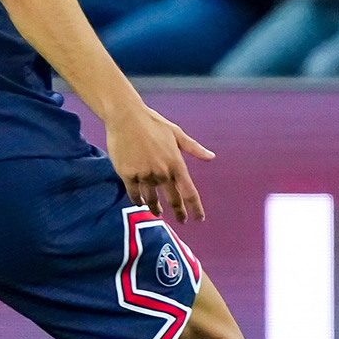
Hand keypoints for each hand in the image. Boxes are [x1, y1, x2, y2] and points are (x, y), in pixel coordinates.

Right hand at [104, 104, 213, 222]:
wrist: (126, 118)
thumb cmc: (153, 123)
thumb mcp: (177, 134)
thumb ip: (194, 148)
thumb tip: (211, 157)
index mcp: (176, 164)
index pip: (190, 192)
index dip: (195, 208)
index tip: (199, 219)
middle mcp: (162, 173)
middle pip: (173, 199)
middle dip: (179, 212)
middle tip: (181, 221)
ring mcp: (144, 175)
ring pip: (151, 199)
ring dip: (155, 208)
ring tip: (157, 213)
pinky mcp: (127, 175)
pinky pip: (134, 193)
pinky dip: (137, 201)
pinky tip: (139, 203)